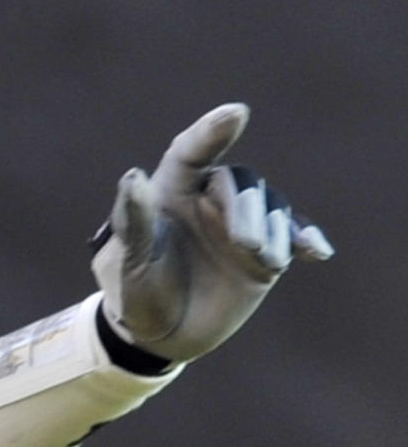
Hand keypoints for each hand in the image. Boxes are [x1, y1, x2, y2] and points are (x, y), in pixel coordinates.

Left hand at [91, 103, 332, 362]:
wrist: (161, 334)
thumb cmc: (134, 290)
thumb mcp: (130, 260)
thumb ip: (135, 220)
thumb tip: (133, 175)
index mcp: (169, 191)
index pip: (190, 151)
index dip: (212, 131)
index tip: (237, 113)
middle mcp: (207, 200)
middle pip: (240, 182)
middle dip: (247, 209)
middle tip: (245, 247)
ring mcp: (238, 226)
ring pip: (269, 205)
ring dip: (273, 229)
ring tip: (264, 262)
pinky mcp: (262, 253)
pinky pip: (290, 234)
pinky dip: (304, 237)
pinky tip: (316, 251)